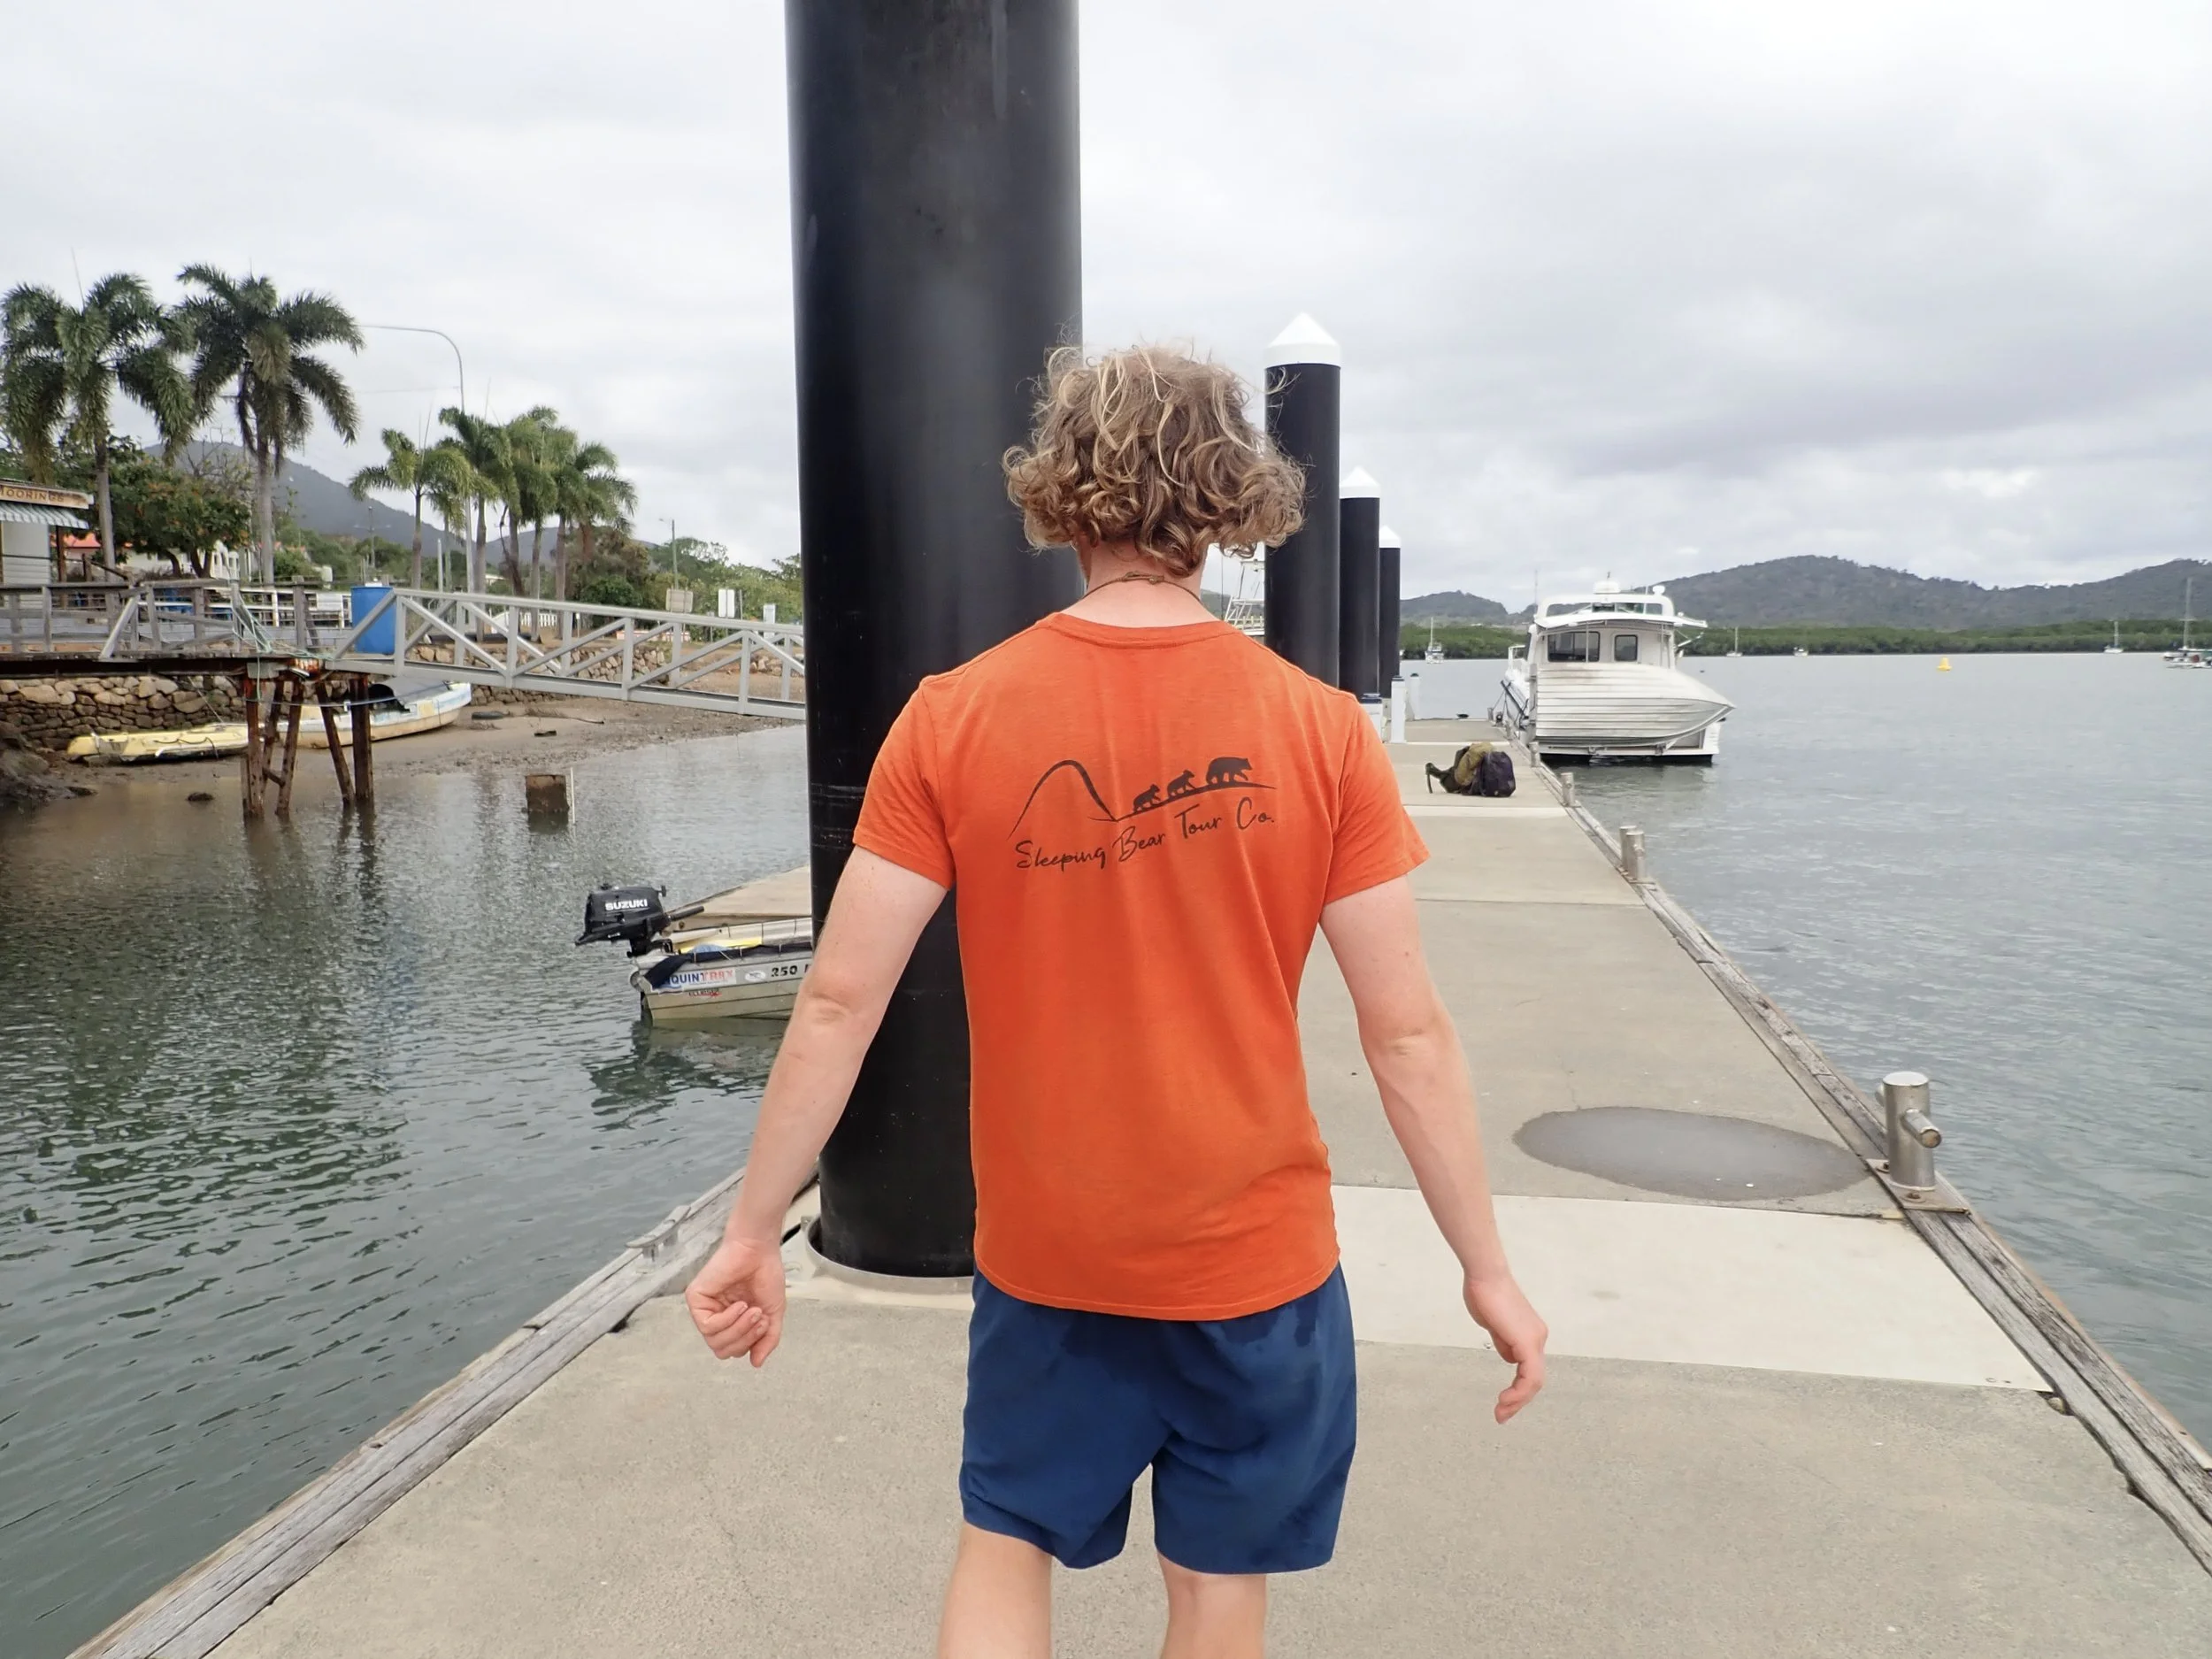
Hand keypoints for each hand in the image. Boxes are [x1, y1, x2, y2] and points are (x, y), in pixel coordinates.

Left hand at [685, 1233, 787, 1367]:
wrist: (759, 1249)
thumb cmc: (766, 1273)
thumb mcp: (773, 1314)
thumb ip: (767, 1340)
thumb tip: (756, 1363)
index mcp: (732, 1321)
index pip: (734, 1350)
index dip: (750, 1343)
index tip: (765, 1324)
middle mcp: (716, 1316)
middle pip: (722, 1350)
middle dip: (745, 1339)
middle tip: (759, 1319)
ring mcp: (705, 1308)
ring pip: (714, 1341)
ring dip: (738, 1329)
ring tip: (751, 1310)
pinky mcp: (695, 1299)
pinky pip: (707, 1326)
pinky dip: (727, 1320)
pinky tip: (739, 1305)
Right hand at [1464, 1272, 1546, 1422]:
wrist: (1485, 1276)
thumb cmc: (1484, 1293)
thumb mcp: (1494, 1325)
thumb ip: (1503, 1342)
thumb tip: (1508, 1357)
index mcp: (1530, 1334)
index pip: (1529, 1370)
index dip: (1518, 1390)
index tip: (1501, 1403)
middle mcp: (1538, 1338)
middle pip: (1535, 1379)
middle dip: (1518, 1401)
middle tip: (1501, 1415)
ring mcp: (1535, 1340)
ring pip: (1534, 1381)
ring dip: (1518, 1400)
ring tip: (1501, 1413)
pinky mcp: (1528, 1341)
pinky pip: (1529, 1375)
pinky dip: (1519, 1391)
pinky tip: (1506, 1399)